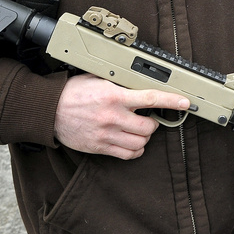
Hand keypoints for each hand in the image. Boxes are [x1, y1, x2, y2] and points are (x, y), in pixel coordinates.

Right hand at [54, 73, 189, 159]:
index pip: (150, 98)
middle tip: (148, 118)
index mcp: (113, 96)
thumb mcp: (97, 79)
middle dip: (153, 123)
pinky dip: (135, 150)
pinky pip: (127, 155)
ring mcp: (106, 134)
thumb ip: (118, 84)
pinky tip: (132, 143)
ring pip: (140, 143)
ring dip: (144, 137)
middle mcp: (112, 117)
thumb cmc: (72, 92)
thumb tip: (138, 83)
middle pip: (149, 127)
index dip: (171, 101)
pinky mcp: (100, 147)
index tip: (185, 103)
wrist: (49, 111)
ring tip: (139, 130)